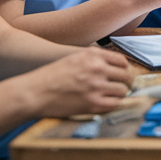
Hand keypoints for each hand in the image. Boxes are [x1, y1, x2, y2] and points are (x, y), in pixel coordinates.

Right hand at [20, 48, 134, 118]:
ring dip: (118, 94)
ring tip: (110, 96)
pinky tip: (104, 103)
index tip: (120, 75)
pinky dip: (112, 104)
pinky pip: (114, 104)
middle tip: (118, 87)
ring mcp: (96, 86)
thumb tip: (112, 67)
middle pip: (125, 76)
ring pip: (122, 91)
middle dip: (123, 82)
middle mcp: (97, 68)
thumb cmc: (51, 76)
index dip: (123, 69)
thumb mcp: (74, 59)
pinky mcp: (93, 103)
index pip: (121, 61)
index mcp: (92, 55)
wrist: (35, 92)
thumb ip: (93, 60)